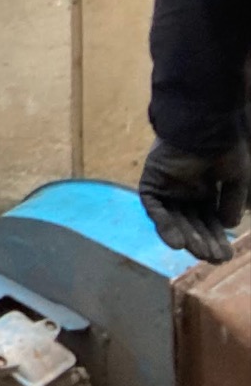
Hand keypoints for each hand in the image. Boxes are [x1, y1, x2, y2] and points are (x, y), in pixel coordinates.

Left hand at [139, 137, 249, 262]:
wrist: (204, 126)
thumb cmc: (223, 147)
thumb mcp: (235, 179)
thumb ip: (230, 203)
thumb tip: (229, 227)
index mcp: (204, 189)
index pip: (208, 220)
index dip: (216, 238)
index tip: (225, 255)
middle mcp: (184, 191)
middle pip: (191, 223)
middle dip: (202, 241)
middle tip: (214, 258)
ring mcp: (166, 187)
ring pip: (174, 220)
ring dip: (186, 237)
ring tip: (199, 253)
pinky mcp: (151, 182)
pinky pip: (155, 208)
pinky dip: (164, 225)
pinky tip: (177, 242)